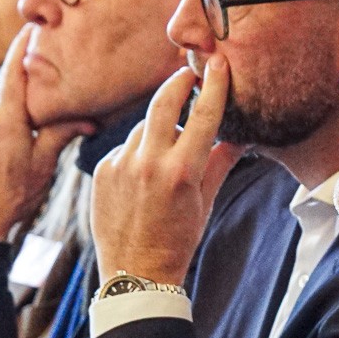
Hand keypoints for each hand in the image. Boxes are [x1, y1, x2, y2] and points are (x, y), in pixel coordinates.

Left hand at [0, 31, 95, 240]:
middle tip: (63, 77)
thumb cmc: (11, 197)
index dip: (23, 46)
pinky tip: (32, 137)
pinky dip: (16, 122)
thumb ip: (62, 133)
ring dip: (28, 109)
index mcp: (6, 119)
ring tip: (53, 113)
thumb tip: (87, 118)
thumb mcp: (44, 164)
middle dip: (37, 84)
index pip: (13, 70)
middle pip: (15, 90)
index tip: (33, 26)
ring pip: (9, 108)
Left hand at [91, 57, 243, 286]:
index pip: (203, 116)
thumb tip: (237, 137)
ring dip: (158, 129)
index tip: (217, 63)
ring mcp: (121, 165)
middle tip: (187, 73)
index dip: (213, 85)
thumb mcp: (205, 202)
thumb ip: (219, 164)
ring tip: (166, 156)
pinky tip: (142, 176)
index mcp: (181, 171)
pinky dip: (137, 152)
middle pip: (164, 102)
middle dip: (178, 82)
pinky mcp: (101, 170)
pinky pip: (124, 147)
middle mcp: (149, 163)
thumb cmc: (178, 241)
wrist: (135, 273)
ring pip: (144, 126)